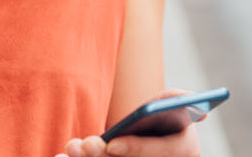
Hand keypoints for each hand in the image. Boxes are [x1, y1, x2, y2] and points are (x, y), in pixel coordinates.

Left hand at [57, 90, 202, 156]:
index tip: (112, 145)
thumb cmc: (163, 116)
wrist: (152, 131)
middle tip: (83, 145)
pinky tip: (63, 155)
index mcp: (186, 150)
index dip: (136, 150)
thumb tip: (187, 103)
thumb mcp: (173, 104)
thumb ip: (177, 100)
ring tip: (71, 147)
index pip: (162, 153)